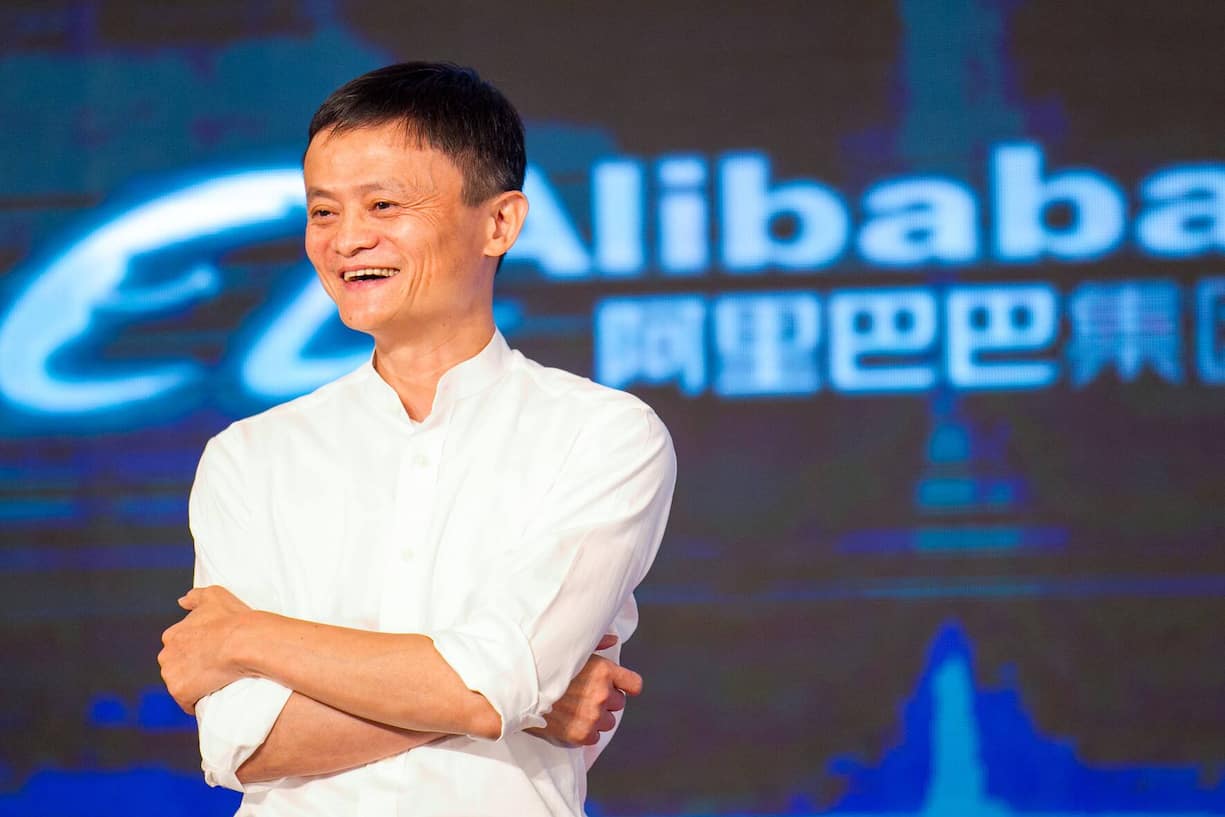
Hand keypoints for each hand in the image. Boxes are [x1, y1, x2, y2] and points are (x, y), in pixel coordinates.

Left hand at [158, 585, 251, 713]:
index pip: (178, 648)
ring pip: (179, 684)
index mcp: (172, 634)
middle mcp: (166, 655)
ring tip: (214, 683)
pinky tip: (210, 697)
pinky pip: (186, 702)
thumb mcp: (215, 595)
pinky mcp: (180, 692)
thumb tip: (181, 601)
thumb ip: (195, 596)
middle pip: (176, 667)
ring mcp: (172, 675)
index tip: (210, 653)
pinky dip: (195, 702)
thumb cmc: (232, 619)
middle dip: (190, 668)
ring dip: (192, 685)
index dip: (194, 652)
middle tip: (214, 668)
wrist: (244, 641)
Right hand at [528, 634, 643, 746]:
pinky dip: (585, 732)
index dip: (624, 686)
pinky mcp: (582, 735)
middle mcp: (602, 694)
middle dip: (605, 700)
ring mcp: (593, 715)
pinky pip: (594, 737)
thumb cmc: (544, 667)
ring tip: (575, 708)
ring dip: (596, 717)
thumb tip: (615, 640)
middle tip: (584, 695)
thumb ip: (596, 643)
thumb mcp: (571, 649)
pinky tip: (570, 721)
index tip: (616, 687)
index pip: (634, 685)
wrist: (517, 692)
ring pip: (608, 722)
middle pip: (619, 703)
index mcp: (604, 671)